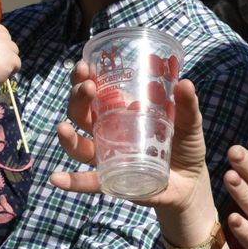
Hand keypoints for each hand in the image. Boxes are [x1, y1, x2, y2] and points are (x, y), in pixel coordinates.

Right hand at [50, 62, 218, 245]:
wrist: (191, 182)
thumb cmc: (184, 145)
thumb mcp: (189, 122)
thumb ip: (187, 105)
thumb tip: (185, 83)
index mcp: (120, 112)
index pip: (95, 92)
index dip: (84, 79)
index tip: (84, 67)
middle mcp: (107, 132)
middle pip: (81, 114)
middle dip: (78, 98)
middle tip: (87, 87)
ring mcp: (108, 157)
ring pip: (79, 146)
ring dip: (68, 137)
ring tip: (64, 128)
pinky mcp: (113, 180)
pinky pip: (89, 182)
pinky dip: (72, 182)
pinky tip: (56, 179)